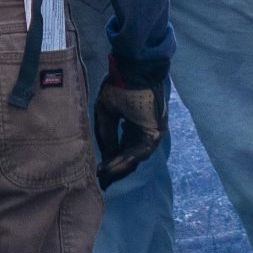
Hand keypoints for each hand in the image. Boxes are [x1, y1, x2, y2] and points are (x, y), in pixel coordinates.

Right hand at [93, 58, 169, 187]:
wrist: (134, 72)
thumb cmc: (120, 86)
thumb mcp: (106, 113)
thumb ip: (107, 135)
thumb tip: (106, 157)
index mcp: (133, 125)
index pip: (123, 148)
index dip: (110, 160)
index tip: (98, 171)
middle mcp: (142, 132)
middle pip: (129, 157)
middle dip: (115, 169)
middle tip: (102, 181)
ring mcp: (151, 134)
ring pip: (134, 157)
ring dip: (118, 167)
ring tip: (104, 175)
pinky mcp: (155, 134)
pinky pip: (139, 153)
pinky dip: (125, 160)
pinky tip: (112, 166)